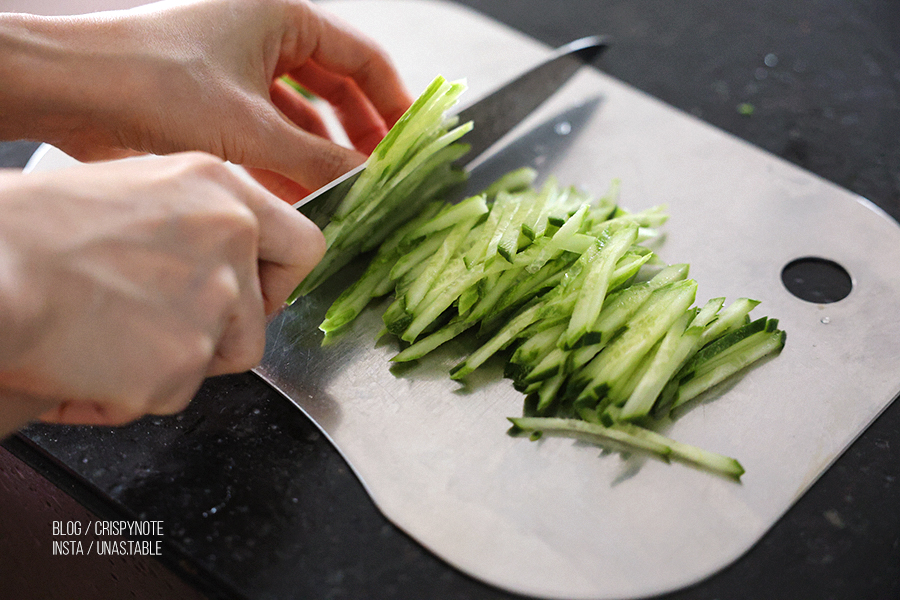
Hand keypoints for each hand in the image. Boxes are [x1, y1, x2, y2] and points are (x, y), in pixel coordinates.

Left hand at [0, 0, 413, 200]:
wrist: (70, 92)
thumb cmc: (154, 83)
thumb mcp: (251, 129)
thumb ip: (319, 160)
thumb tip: (370, 182)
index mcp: (283, 16)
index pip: (362, 58)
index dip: (394, 103)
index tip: (413, 142)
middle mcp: (265, 36)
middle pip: (336, 89)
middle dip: (359, 135)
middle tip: (382, 175)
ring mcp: (240, 68)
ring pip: (302, 117)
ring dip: (323, 156)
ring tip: (346, 196)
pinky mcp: (216, 100)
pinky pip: (269, 133)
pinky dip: (288, 164)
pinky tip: (303, 198)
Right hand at [0, 153, 323, 433]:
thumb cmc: (35, 228)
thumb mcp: (138, 190)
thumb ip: (200, 220)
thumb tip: (230, 257)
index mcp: (221, 190)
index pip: (303, 246)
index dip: (280, 281)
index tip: (256, 295)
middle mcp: (230, 240)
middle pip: (261, 319)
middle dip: (222, 335)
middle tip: (163, 327)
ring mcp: (213, 302)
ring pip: (219, 359)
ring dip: (174, 362)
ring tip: (109, 337)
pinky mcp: (182, 361)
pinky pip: (170, 394)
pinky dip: (129, 392)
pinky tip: (85, 361)